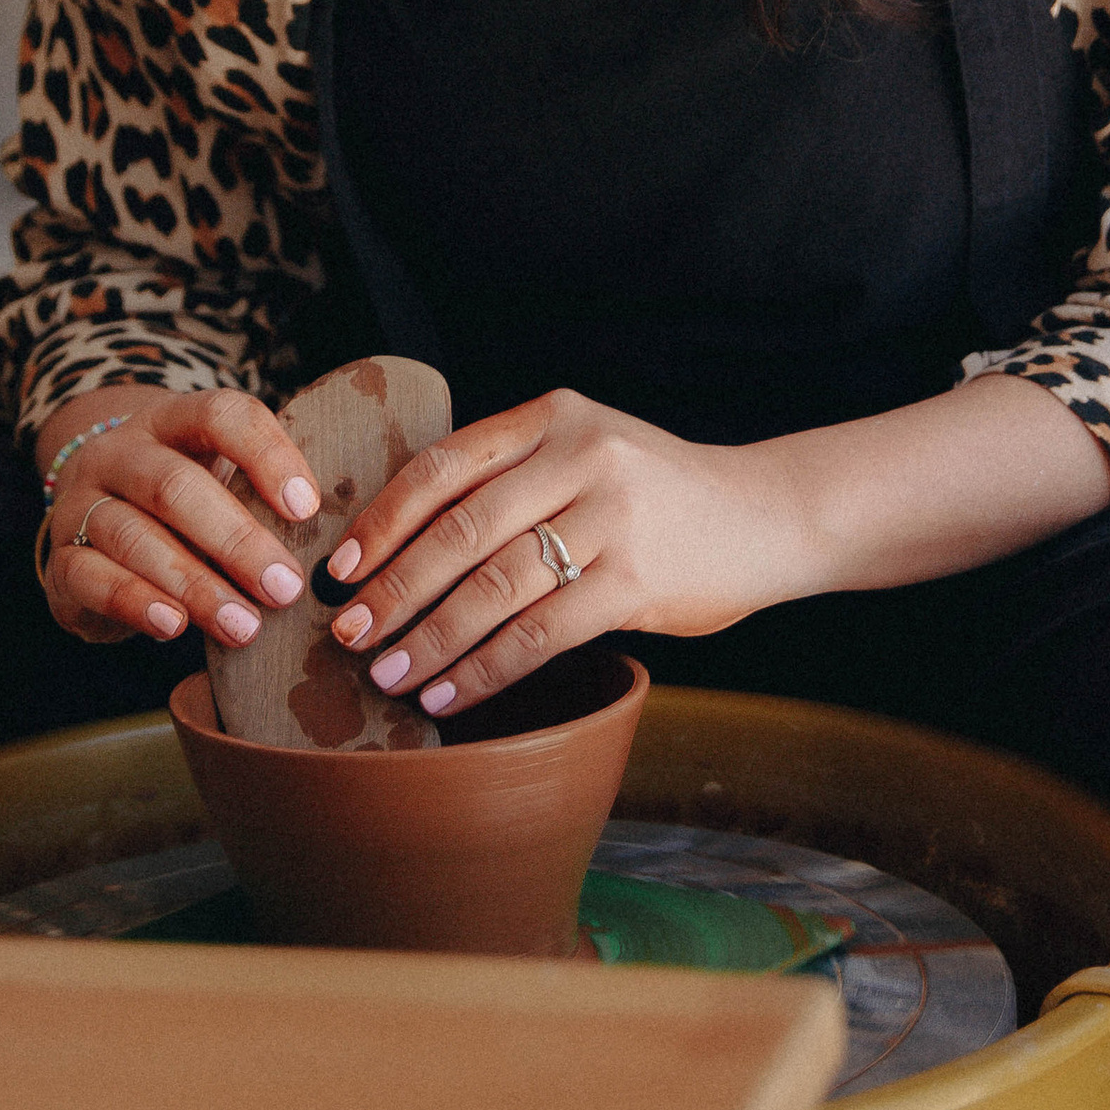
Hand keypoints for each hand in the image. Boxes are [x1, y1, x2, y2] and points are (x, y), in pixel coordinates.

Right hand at [37, 387, 324, 649]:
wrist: (94, 529)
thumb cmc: (182, 509)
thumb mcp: (219, 484)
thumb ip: (262, 500)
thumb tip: (337, 550)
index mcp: (171, 421)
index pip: (220, 415)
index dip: (266, 456)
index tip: (308, 509)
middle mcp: (120, 453)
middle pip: (175, 485)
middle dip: (237, 540)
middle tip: (285, 588)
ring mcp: (82, 503)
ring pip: (133, 535)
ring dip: (196, 584)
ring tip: (245, 626)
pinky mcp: (61, 559)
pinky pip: (92, 577)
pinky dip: (136, 602)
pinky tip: (175, 628)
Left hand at [312, 388, 808, 717]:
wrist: (768, 515)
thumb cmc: (660, 495)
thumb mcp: (590, 452)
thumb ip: (515, 477)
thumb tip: (403, 545)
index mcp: (555, 417)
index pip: (444, 464)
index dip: (383, 519)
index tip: (340, 567)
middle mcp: (581, 457)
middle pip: (460, 530)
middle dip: (393, 588)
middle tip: (349, 632)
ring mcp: (612, 517)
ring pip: (494, 587)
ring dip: (430, 638)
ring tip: (389, 674)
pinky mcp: (635, 580)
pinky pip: (540, 632)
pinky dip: (486, 668)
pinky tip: (451, 692)